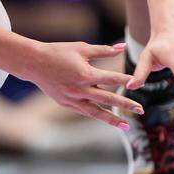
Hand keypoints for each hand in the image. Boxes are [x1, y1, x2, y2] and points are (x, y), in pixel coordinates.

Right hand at [16, 41, 139, 128]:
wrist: (33, 63)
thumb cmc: (58, 52)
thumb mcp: (82, 48)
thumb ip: (104, 50)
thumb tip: (123, 47)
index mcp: (85, 74)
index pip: (111, 79)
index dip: (126, 80)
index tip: (137, 83)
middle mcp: (80, 90)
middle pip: (108, 99)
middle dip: (125, 105)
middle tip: (141, 110)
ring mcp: (72, 99)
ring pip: (96, 112)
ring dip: (112, 119)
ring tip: (126, 126)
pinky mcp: (66, 103)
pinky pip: (84, 111)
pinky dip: (96, 114)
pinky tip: (105, 118)